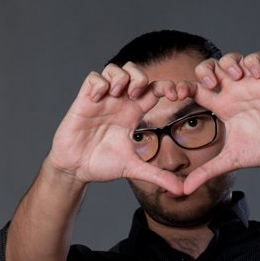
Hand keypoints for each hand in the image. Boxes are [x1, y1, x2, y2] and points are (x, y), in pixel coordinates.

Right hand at [48, 63, 190, 195]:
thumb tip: (183, 191)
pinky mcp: (84, 100)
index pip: (154, 90)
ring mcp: (102, 100)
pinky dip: (99, 83)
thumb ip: (158, 176)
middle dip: (141, 77)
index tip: (176, 95)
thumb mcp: (134, 169)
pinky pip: (93, 77)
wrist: (76, 169)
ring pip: (115, 69)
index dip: (167, 86)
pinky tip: (99, 99)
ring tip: (118, 94)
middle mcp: (119, 103)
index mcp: (134, 114)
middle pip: (136, 71)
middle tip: (137, 95)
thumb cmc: (102, 165)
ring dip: (120, 77)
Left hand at [181, 52, 259, 195]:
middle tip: (211, 82)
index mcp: (221, 107)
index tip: (178, 95)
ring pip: (232, 58)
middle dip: (206, 69)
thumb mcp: (228, 162)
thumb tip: (182, 192)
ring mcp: (250, 85)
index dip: (184, 87)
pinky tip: (254, 76)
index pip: (196, 89)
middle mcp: (233, 93)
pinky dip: (253, 61)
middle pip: (211, 67)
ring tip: (236, 77)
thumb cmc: (259, 153)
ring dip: (230, 62)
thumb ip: (205, 173)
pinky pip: (258, 58)